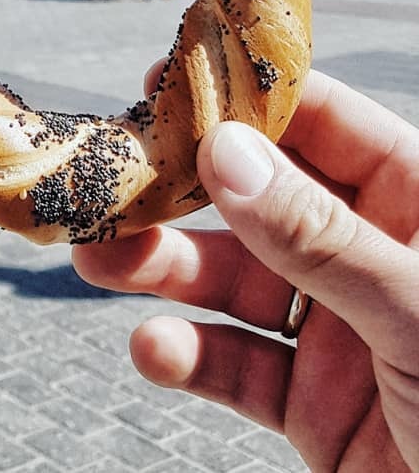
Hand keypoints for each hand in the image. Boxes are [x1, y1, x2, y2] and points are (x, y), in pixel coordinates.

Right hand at [72, 69, 418, 471]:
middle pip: (261, 201)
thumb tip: (228, 152)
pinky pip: (238, 366)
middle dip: (183, 192)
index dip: (250, 100)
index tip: (169, 83)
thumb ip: (320, 237)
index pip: (328, 126)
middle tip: (113, 180)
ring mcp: (340, 333)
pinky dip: (189, 355)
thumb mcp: (418, 316)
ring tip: (102, 261)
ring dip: (165, 269)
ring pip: (235, 280)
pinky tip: (157, 349)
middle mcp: (373, 260)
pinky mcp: (313, 407)